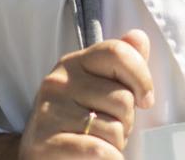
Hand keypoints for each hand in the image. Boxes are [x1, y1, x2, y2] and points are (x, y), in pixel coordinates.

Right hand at [19, 30, 154, 158]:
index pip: (117, 53)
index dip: (142, 77)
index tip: (146, 100)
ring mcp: (48, 111)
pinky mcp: (44, 142)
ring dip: (117, 144)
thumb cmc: (76, 122)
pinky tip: (103, 157)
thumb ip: (120, 64)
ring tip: (102, 144)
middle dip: (127, 121)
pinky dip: (110, 158)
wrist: (39, 154)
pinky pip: (97, 150)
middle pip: (123, 98)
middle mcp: (58, 82)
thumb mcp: (96, 88)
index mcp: (74, 63)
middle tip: (113, 130)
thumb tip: (139, 38)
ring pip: (113, 129)